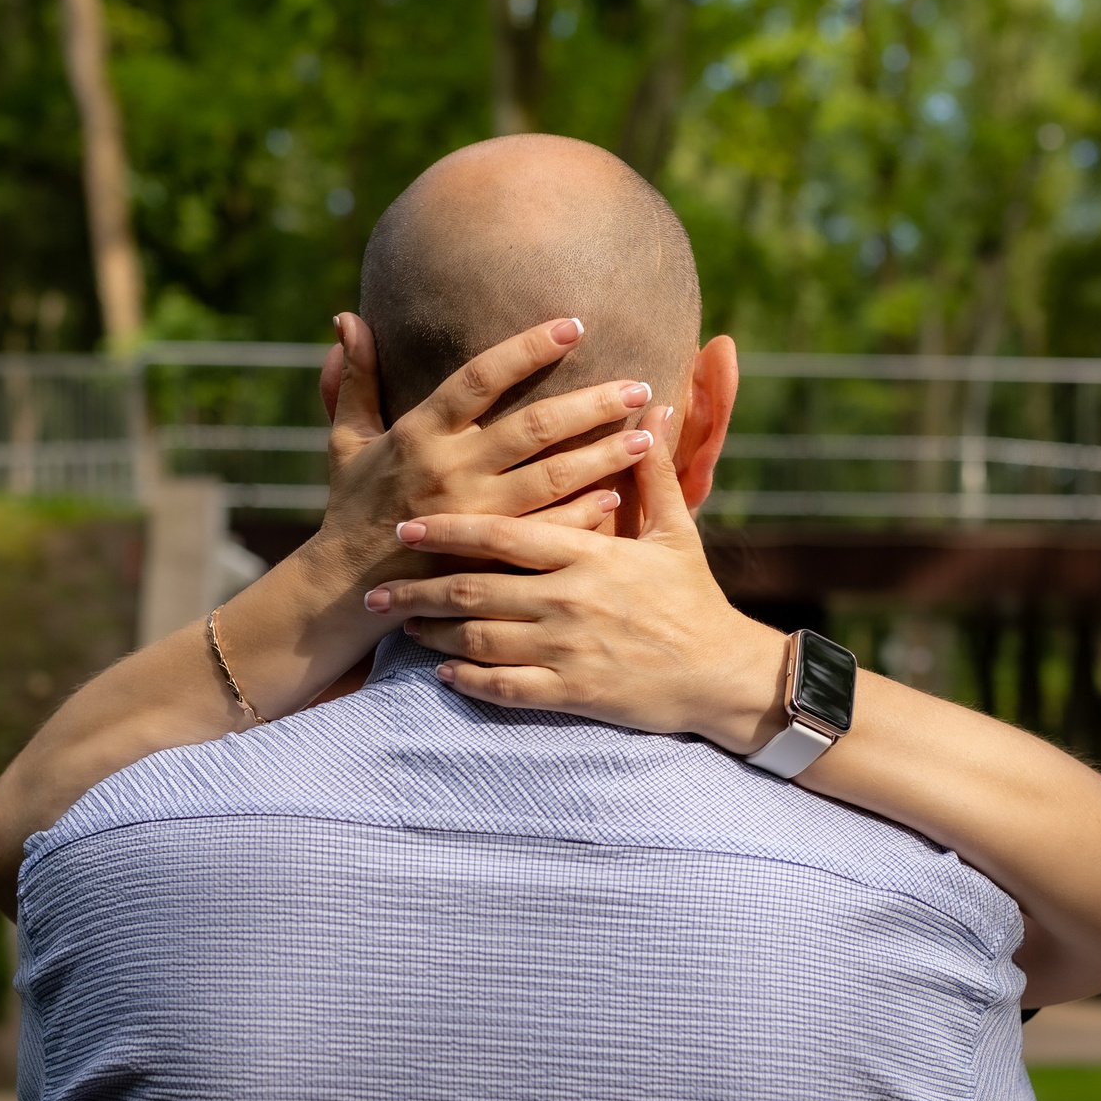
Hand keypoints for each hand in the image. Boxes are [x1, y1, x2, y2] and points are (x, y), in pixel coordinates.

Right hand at [303, 314, 659, 591]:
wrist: (345, 586)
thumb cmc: (352, 506)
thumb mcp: (346, 440)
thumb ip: (354, 379)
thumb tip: (348, 320)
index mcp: (420, 431)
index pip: (481, 377)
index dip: (528, 348)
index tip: (575, 325)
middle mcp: (451, 469)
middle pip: (533, 427)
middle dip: (591, 404)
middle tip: (640, 386)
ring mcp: (473, 515)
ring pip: (551, 478)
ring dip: (602, 457)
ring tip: (646, 437)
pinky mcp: (487, 556)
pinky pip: (546, 530)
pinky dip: (583, 514)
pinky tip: (620, 497)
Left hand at [363, 417, 793, 754]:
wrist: (723, 674)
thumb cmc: (695, 600)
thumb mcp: (677, 532)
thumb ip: (652, 473)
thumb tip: (652, 407)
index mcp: (587, 555)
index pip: (501, 535)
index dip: (447, 530)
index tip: (406, 527)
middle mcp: (568, 600)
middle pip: (474, 590)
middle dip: (418, 590)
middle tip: (377, 590)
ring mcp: (567, 650)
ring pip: (479, 641)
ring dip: (433, 635)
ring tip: (402, 627)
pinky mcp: (572, 693)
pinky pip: (504, 688)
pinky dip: (467, 682)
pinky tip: (442, 674)